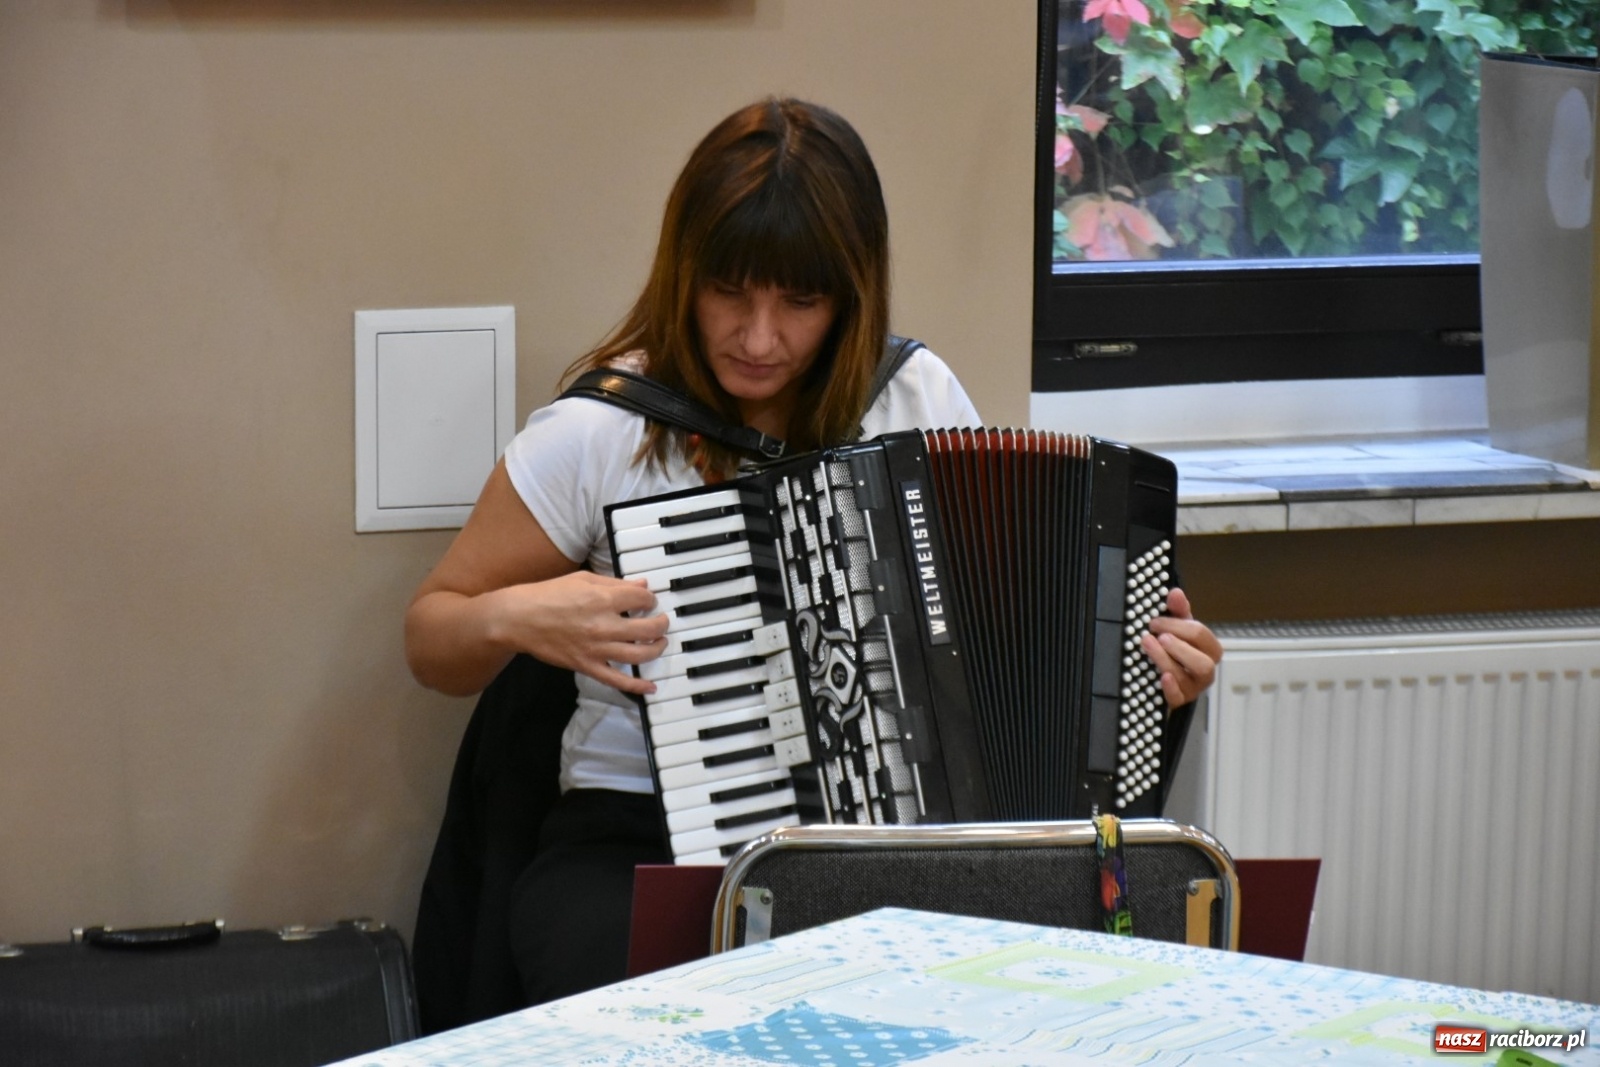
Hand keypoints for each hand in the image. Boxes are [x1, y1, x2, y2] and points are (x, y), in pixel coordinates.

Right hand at [487, 571, 669, 695]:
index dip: (650, 600)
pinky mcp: (587, 666)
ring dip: (656, 649)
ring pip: (639, 655)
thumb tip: (642, 586)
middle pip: (648, 629)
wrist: (519, 619)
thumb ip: (615, 584)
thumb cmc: (548, 595)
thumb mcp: (583, 579)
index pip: (642, 600)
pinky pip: (617, 680)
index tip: (648, 601)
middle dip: (661, 624)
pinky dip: (636, 686)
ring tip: (659, 642)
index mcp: (603, 600)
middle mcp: (603, 625)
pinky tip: (651, 686)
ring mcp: (596, 649)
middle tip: (661, 622)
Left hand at [1141, 587, 1222, 707]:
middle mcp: (1205, 671)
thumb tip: (1175, 592)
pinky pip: (1179, 698)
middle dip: (1180, 647)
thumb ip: (1178, 610)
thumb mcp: (1177, 629)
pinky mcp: (1179, 701)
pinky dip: (1171, 688)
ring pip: (1188, 679)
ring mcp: (1193, 688)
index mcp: (1208, 650)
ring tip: (1149, 646)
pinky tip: (1161, 677)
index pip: (1201, 635)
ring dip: (1167, 660)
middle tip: (1159, 636)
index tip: (1155, 621)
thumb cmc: (1176, 650)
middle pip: (1203, 662)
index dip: (1178, 625)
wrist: (1164, 678)